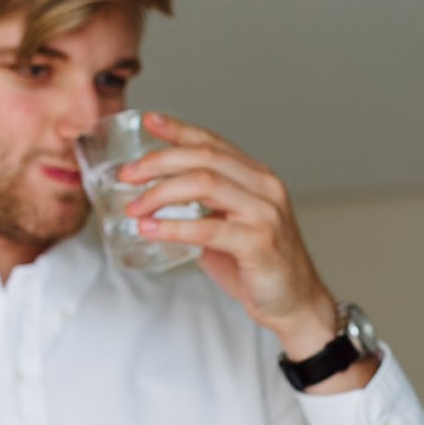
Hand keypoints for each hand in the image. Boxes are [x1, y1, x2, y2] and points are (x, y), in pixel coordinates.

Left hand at [120, 112, 338, 353]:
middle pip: (204, 158)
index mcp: (257, 177)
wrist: (295, 303)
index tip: (149, 121)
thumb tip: (157, 203)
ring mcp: (265, 213)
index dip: (179, 130)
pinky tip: (151, 230)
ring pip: (205, 184)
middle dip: (159, 162)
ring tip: (135, 207)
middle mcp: (264, 187)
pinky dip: (174, 227)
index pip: (213, 143)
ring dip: (161, 193)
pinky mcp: (259, 242)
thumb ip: (203, 209)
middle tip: (128, 175)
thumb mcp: (231, 226)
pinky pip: (209, 228)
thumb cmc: (260, 266)